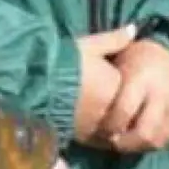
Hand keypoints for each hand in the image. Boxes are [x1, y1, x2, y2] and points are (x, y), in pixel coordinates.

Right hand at [72, 26, 135, 146]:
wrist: (35, 81)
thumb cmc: (63, 61)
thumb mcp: (89, 45)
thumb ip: (113, 40)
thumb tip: (134, 28)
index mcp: (114, 84)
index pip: (127, 89)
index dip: (117, 86)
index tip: (107, 81)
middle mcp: (109, 107)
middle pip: (120, 111)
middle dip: (114, 107)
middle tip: (100, 99)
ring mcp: (95, 124)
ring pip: (110, 128)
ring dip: (106, 123)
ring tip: (92, 113)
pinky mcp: (81, 137)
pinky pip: (97, 140)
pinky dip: (96, 135)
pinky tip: (86, 126)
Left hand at [97, 40, 168, 152]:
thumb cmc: (142, 55)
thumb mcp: (122, 53)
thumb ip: (103, 71)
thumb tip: (78, 78)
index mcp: (143, 78)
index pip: (123, 112)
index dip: (108, 126)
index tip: (97, 128)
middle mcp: (163, 96)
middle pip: (144, 133)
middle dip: (124, 143)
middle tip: (111, 140)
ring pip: (157, 141)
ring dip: (138, 146)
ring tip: (124, 142)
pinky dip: (152, 144)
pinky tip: (139, 140)